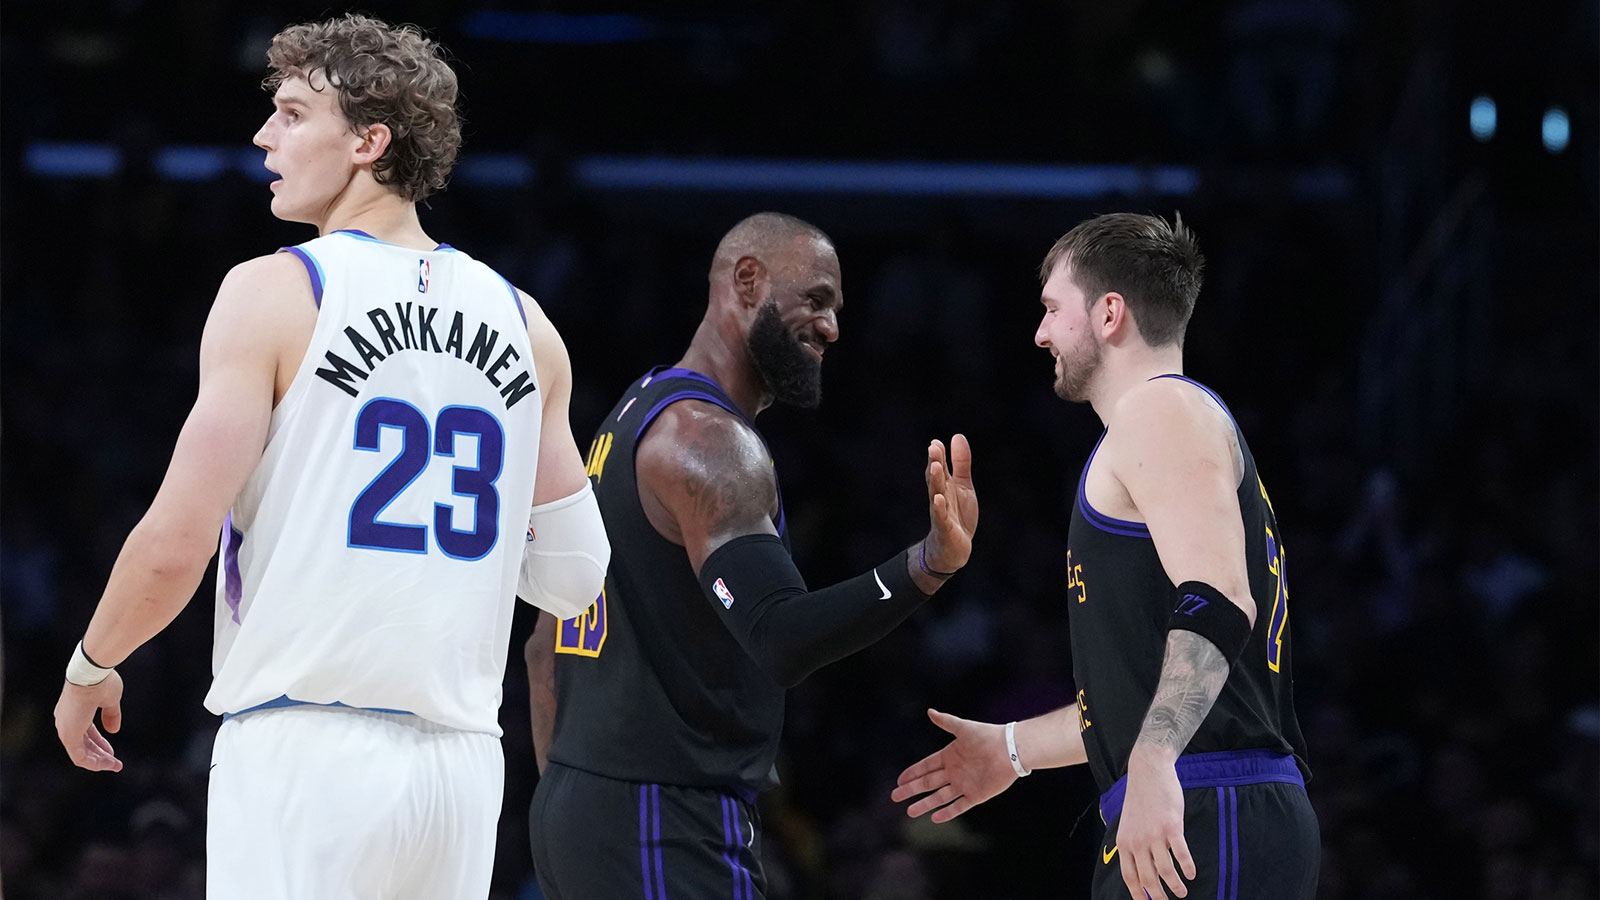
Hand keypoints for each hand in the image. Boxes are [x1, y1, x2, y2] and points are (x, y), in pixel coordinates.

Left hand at [54, 672, 124, 772]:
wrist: (90, 673)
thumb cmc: (100, 681)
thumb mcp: (110, 700)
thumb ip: (111, 715)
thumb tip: (114, 730)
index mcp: (74, 711)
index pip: (85, 733)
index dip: (99, 743)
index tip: (111, 750)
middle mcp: (66, 722)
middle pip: (83, 745)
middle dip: (100, 755)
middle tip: (114, 763)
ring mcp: (66, 729)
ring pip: (81, 753)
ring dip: (98, 761)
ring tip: (114, 766)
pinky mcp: (69, 736)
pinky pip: (79, 757)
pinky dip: (93, 763)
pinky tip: (106, 764)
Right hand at [890, 709, 1013, 822]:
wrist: (1010, 750)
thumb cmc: (987, 736)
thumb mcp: (963, 728)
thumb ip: (946, 721)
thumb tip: (929, 711)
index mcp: (950, 756)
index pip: (926, 766)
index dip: (912, 773)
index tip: (899, 780)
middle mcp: (955, 772)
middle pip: (928, 783)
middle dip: (911, 790)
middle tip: (895, 797)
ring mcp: (965, 784)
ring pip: (939, 797)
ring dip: (925, 804)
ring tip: (910, 812)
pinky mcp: (976, 795)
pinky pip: (959, 806)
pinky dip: (947, 812)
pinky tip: (934, 818)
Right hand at [921, 435, 976, 573]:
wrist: (954, 548)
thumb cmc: (957, 515)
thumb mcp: (963, 486)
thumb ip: (961, 463)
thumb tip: (957, 436)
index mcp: (945, 486)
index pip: (940, 468)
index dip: (938, 456)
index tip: (936, 442)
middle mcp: (940, 496)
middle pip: (936, 478)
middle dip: (935, 463)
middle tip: (933, 447)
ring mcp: (941, 512)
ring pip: (936, 494)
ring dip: (935, 481)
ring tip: (934, 466)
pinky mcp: (945, 528)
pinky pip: (941, 517)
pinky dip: (939, 508)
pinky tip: (938, 499)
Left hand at [1115, 753, 1195, 898]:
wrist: (1148, 771)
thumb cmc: (1141, 799)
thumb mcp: (1130, 824)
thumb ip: (1134, 845)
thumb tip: (1145, 868)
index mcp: (1124, 843)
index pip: (1129, 877)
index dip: (1139, 894)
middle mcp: (1137, 842)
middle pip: (1148, 879)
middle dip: (1159, 896)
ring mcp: (1154, 835)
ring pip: (1166, 871)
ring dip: (1175, 886)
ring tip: (1182, 892)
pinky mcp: (1171, 827)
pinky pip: (1181, 854)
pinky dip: (1187, 867)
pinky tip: (1192, 874)